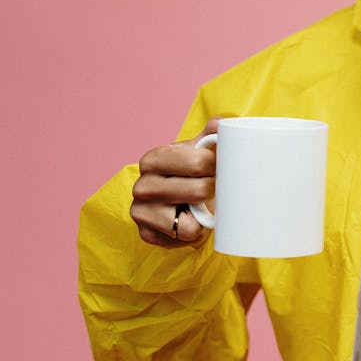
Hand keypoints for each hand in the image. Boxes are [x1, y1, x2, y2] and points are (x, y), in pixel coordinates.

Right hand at [129, 118, 219, 246]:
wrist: (180, 204)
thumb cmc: (191, 175)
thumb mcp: (199, 152)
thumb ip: (210, 135)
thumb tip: (220, 124)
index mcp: (154, 158)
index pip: (199, 162)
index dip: (217, 167)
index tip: (218, 168)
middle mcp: (142, 185)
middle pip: (199, 190)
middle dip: (213, 191)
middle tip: (211, 190)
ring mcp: (140, 211)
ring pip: (191, 218)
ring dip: (203, 214)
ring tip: (198, 206)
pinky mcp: (145, 234)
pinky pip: (184, 236)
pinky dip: (193, 231)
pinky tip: (188, 221)